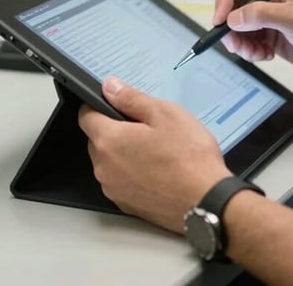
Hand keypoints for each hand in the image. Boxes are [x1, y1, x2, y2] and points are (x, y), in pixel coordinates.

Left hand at [78, 78, 231, 232]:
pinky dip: (132, 173)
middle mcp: (104, 168)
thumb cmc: (189, 157)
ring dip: (124, 152)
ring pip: (109, 161)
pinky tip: (157, 169)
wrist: (206, 201)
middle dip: (115, 129)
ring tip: (157, 149)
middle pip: (97, 140)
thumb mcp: (164, 114)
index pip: (85, 116)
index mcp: (110, 141)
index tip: (114, 103)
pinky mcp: (127, 205)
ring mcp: (114, 190)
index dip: (97, 105)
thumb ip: (131, 99)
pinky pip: (120, 181)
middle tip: (147, 126)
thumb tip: (110, 87)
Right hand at [213, 0, 292, 73]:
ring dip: (240, 42)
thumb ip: (262, 15)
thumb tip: (234, 18)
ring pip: (236, 26)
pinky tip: (265, 54)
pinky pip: (245, 41)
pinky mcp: (268, 33)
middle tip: (234, 41)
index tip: (221, 18)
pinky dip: (250, 51)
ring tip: (254, 51)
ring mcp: (267, 15)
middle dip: (230, 25)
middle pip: (232, 4)